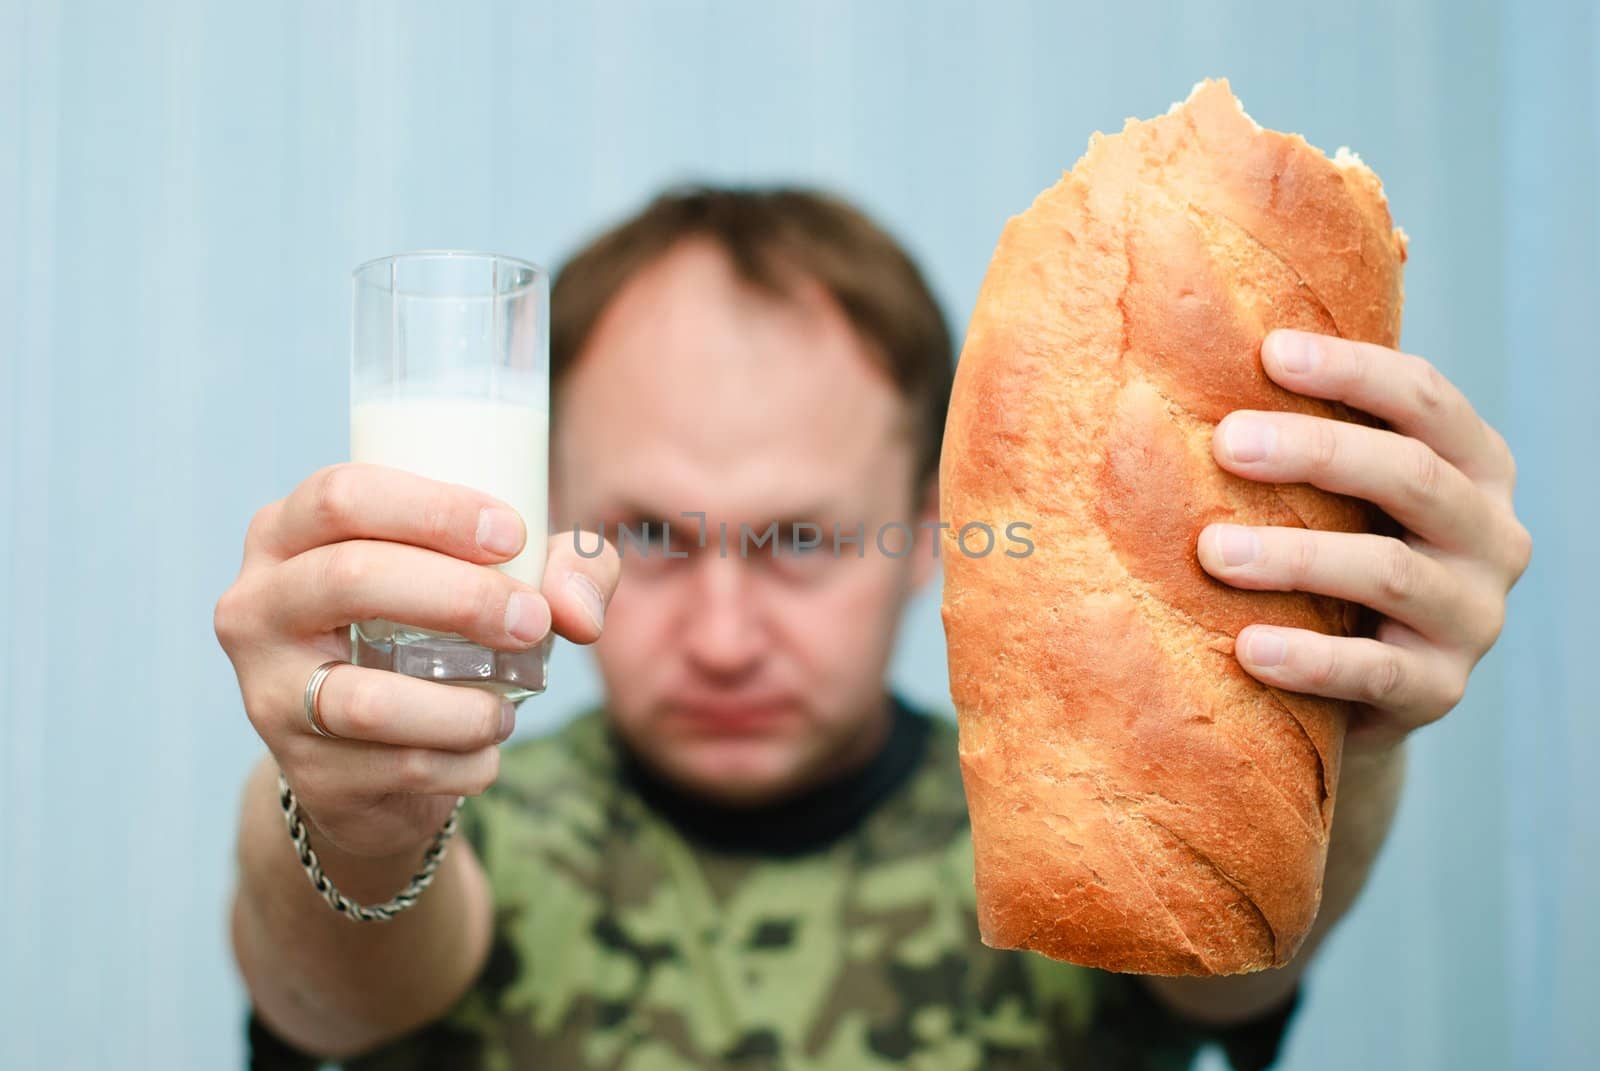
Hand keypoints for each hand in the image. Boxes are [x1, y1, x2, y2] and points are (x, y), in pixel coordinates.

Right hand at [214, 463, 619, 860]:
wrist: (375, 762)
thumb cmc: (439, 635)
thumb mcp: (496, 579)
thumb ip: (564, 566)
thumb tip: (576, 611)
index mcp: (287, 533)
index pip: (342, 495)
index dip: (432, 508)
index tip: (511, 535)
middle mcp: (255, 606)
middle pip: (351, 578)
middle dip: (462, 597)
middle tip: (533, 621)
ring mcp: (268, 694)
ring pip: (369, 700)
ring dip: (466, 708)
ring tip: (508, 708)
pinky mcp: (304, 773)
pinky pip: (397, 768)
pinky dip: (464, 762)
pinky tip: (482, 752)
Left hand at [1197, 330, 1531, 754]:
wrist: (1356, 691)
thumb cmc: (1331, 558)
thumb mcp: (1336, 495)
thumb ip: (1305, 438)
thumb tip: (1190, 353)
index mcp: (1474, 465)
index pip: (1425, 399)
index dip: (1352, 370)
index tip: (1269, 351)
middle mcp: (1492, 534)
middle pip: (1410, 475)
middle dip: (1316, 451)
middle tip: (1226, 442)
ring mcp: (1473, 616)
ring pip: (1389, 573)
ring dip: (1295, 557)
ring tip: (1213, 550)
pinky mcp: (1439, 689)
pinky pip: (1373, 672)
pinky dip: (1309, 659)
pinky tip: (1247, 648)